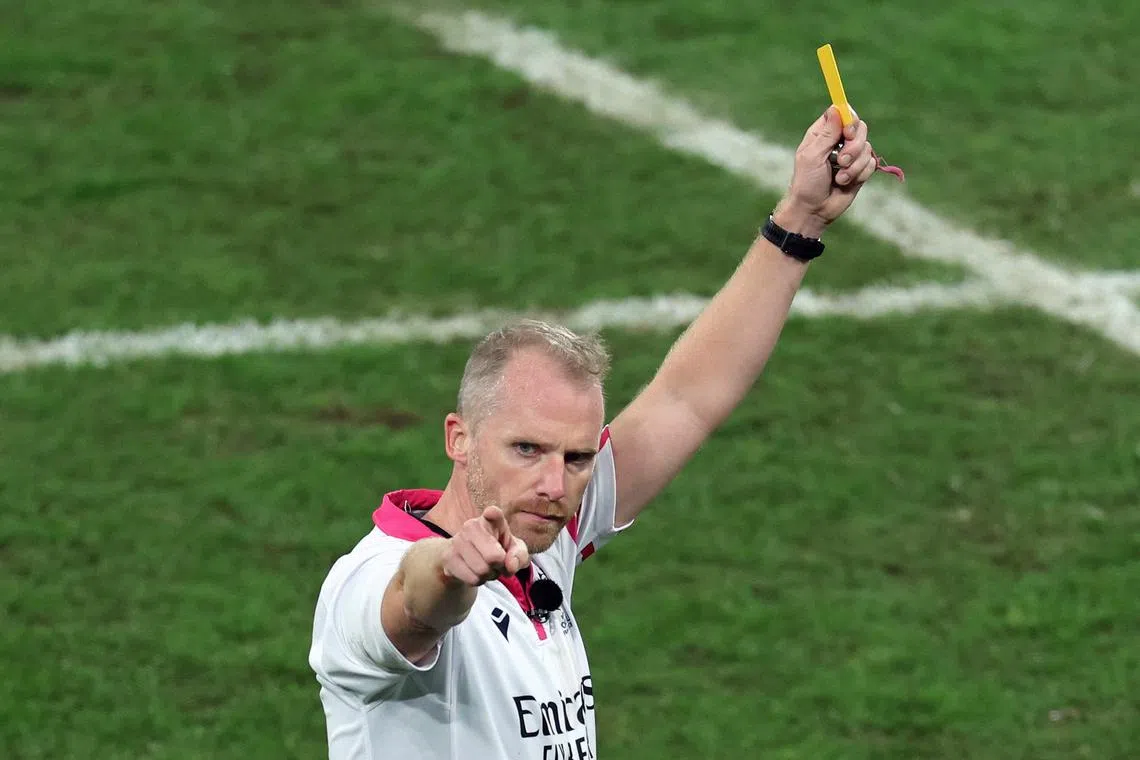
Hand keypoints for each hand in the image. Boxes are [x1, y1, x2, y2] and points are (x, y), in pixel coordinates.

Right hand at [441, 506, 529, 585]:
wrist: (468, 558)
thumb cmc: (497, 550)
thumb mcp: (515, 551)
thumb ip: (519, 556)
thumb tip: (510, 565)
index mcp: (491, 519)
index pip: (492, 514)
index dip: (493, 514)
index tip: (491, 513)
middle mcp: (472, 526)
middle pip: (493, 557)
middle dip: (500, 567)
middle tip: (498, 564)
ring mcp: (457, 540)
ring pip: (482, 571)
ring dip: (489, 575)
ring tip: (487, 567)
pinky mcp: (447, 556)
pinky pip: (471, 579)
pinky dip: (478, 581)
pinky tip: (475, 572)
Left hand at [774, 105, 877, 237]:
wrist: (814, 209)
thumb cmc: (806, 183)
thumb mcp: (812, 156)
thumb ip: (826, 134)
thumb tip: (837, 108)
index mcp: (822, 134)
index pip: (842, 113)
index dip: (849, 120)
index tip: (847, 133)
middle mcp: (838, 142)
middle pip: (860, 128)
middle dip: (854, 146)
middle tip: (841, 161)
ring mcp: (851, 156)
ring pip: (867, 147)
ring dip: (854, 166)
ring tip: (839, 178)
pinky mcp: (860, 170)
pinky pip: (871, 163)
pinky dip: (859, 174)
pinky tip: (845, 183)